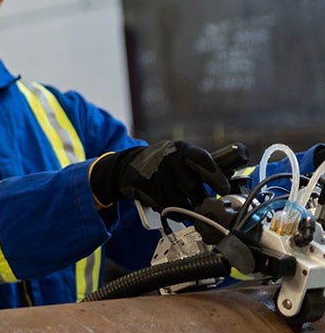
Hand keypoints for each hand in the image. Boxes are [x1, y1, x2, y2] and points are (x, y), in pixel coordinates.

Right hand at [90, 140, 229, 211]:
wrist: (130, 165)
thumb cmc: (166, 164)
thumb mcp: (182, 158)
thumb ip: (202, 168)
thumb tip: (230, 183)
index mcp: (182, 149)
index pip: (201, 159)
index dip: (214, 175)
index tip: (224, 190)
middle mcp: (168, 158)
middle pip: (192, 188)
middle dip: (199, 199)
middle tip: (201, 201)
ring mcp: (155, 172)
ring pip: (179, 202)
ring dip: (185, 209)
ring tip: (183, 203)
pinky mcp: (145, 186)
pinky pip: (166, 208)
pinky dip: (171, 211)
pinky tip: (169, 204)